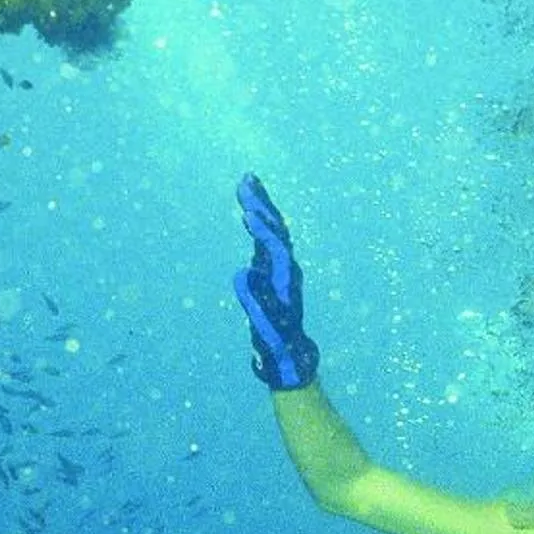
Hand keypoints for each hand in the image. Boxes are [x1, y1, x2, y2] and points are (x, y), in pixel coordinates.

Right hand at [232, 173, 319, 389]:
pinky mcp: (273, 268)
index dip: (264, 232)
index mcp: (286, 282)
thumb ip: (255, 303)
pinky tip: (251, 203)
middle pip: (276, 232)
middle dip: (261, 207)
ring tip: (248, 182)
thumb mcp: (265, 328)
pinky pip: (268, 237)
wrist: (290, 351)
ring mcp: (281, 267)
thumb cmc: (277, 343)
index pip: (277, 250)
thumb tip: (244, 273)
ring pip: (274, 230)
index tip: (250, 215)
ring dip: (261, 206)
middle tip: (246, 182)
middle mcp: (287, 270)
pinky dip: (260, 218)